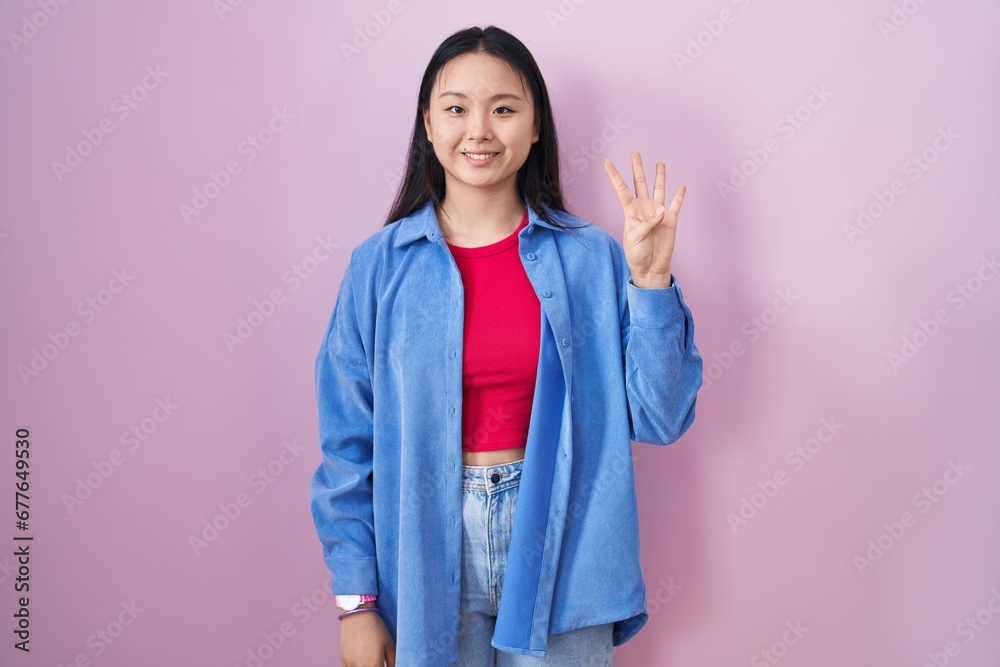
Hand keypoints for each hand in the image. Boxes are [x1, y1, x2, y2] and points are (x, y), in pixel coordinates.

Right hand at [340, 609, 395, 666]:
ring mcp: (350, 664)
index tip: (384, 665)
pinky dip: (356, 666)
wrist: (358, 615)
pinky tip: (361, 660)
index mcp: (375, 665)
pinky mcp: (343, 660)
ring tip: (369, 660)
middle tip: (378, 662)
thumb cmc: (376, 628)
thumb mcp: (390, 644)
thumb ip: (393, 661)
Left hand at [603, 152, 686, 287]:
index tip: (606, 161)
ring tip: (660, 163)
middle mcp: (643, 208)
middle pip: (640, 183)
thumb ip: (646, 223)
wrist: (651, 267)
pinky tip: (682, 186)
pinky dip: (680, 195)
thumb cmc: (637, 254)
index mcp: (630, 211)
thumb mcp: (635, 238)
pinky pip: (676, 204)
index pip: (621, 189)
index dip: (614, 175)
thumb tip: (661, 210)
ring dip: (659, 176)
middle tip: (635, 153)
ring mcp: (657, 212)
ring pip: (659, 189)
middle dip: (637, 168)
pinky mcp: (671, 219)